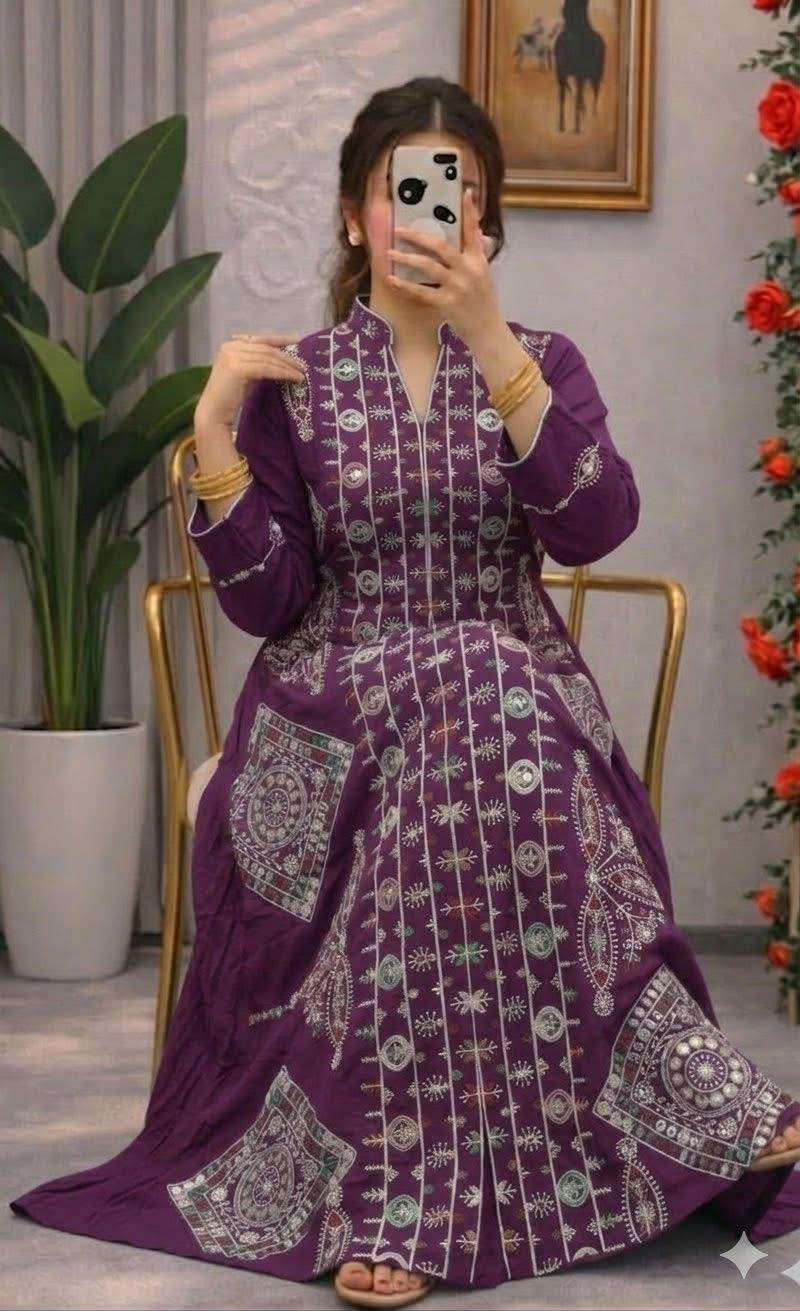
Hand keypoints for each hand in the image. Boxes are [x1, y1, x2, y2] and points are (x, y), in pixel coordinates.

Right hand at [194, 333, 307, 430]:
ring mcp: (232, 356)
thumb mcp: (247, 374)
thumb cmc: (231, 397)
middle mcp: (230, 346)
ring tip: (302, 374)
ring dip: (287, 365)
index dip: (280, 339)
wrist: (214, 414)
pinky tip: (293, 378)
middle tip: (304, 365)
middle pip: (266, 347)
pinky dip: (282, 373)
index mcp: (231, 345)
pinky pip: (266, 368)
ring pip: (267, 357)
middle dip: (287, 355)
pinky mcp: (236, 368)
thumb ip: (259, 363)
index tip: (298, 341)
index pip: (260, 339)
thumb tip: (283, 359)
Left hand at [386, 189, 502, 349]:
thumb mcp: (484, 276)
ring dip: (407, 258)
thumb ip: (476, 256)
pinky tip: (392, 280)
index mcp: (479, 261)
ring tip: (390, 253)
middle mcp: (468, 270)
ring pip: (428, 267)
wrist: (488, 332)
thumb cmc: (484, 304)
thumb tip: (475, 235)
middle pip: (441, 246)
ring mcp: (457, 287)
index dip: (469, 212)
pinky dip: (405, 286)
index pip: (474, 231)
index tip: (465, 192)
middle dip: (418, 237)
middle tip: (399, 230)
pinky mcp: (446, 304)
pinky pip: (421, 292)